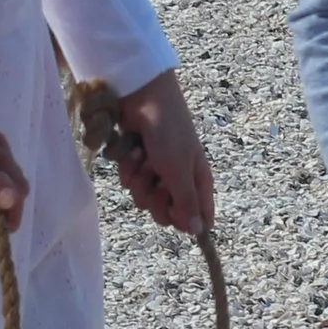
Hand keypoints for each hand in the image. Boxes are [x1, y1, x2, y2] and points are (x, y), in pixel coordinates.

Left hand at [109, 68, 215, 233]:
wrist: (142, 97)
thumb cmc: (168, 131)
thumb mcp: (179, 169)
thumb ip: (187, 203)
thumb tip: (199, 231)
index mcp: (198, 180)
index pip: (198, 215)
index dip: (185, 220)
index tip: (176, 215)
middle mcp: (178, 178)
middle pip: (165, 212)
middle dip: (157, 198)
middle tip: (158, 179)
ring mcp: (156, 172)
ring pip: (143, 198)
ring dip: (140, 179)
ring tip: (144, 157)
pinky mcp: (136, 164)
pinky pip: (129, 182)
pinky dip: (128, 167)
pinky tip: (132, 150)